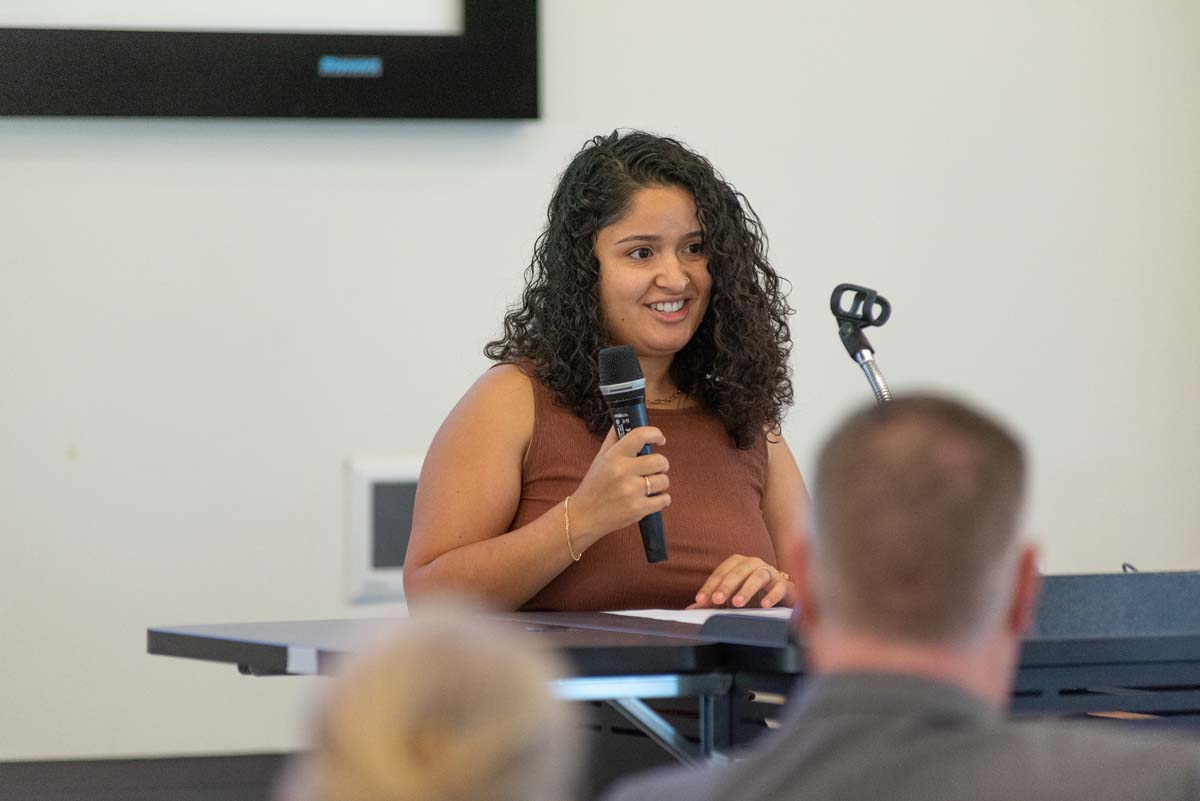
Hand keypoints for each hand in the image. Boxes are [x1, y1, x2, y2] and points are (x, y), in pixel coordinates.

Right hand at [569, 426, 670, 545]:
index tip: (660, 440)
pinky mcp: (638, 509)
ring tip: (649, 487)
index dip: (655, 434)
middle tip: (654, 469)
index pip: (640, 435)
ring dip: (661, 483)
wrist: (584, 516)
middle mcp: (623, 472)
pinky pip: (664, 500)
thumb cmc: (594, 484)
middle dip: (661, 464)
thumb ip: (614, 438)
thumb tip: (626, 419)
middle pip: (660, 461)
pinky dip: (662, 500)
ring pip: (664, 481)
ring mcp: (631, 492)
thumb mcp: (600, 458)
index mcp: (614, 456)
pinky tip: (652, 499)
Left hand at [689, 555, 792, 608]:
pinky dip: (771, 595)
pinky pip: (779, 587)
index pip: (720, 573)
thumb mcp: (730, 599)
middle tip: (716, 600)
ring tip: (737, 603)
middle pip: (738, 572)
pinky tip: (764, 605)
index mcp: (737, 564)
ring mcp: (770, 572)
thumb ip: (712, 602)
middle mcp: (753, 564)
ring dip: (747, 589)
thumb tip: (690, 610)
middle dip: (726, 586)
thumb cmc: (752, 596)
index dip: (709, 586)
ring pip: (758, 576)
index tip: (700, 600)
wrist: (781, 597)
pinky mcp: (784, 584)